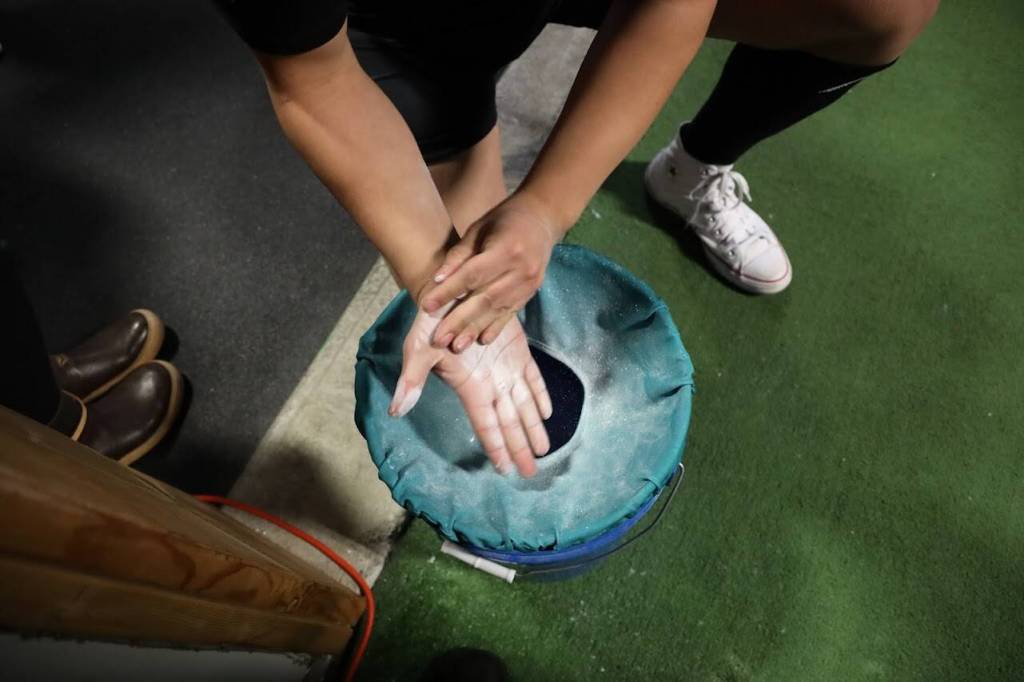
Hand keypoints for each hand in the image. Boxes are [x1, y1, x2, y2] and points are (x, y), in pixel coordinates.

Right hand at [389, 306, 553, 477]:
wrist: (450, 290)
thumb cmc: (432, 320)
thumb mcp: (419, 347)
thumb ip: (412, 378)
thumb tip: (396, 409)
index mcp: (471, 387)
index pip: (486, 424)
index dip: (496, 446)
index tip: (505, 470)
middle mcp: (490, 383)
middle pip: (510, 422)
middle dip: (519, 448)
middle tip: (531, 472)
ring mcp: (505, 368)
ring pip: (525, 405)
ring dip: (534, 428)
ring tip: (544, 450)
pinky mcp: (517, 351)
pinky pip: (533, 378)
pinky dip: (540, 394)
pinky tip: (547, 412)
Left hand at [420, 191, 558, 351]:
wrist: (542, 218)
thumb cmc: (504, 219)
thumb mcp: (478, 228)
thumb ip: (459, 255)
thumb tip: (437, 279)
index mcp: (506, 249)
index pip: (472, 275)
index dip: (448, 292)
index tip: (426, 306)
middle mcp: (520, 270)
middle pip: (484, 298)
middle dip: (459, 320)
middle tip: (439, 338)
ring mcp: (528, 284)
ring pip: (497, 310)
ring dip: (475, 329)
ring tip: (457, 346)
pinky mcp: (531, 292)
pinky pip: (511, 313)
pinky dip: (495, 327)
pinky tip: (482, 340)